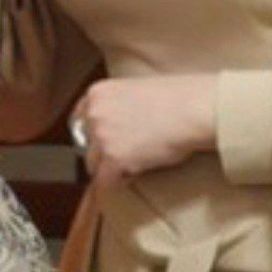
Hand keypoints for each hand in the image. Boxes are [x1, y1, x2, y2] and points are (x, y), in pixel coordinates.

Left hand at [70, 73, 218, 187]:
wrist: (192, 109)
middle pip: (86, 144)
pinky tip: (137, 174)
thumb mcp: (139, 90)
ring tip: (136, 164)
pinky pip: (106, 182)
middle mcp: (94, 114)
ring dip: (111, 168)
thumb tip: (120, 124)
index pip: (78, 120)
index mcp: (98, 93)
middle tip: (126, 154)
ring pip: (94, 165)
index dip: (91, 134)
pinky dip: (120, 182)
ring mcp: (102, 137)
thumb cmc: (178, 97)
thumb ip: (120, 105)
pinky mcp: (114, 160)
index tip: (100, 143)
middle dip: (104, 152)